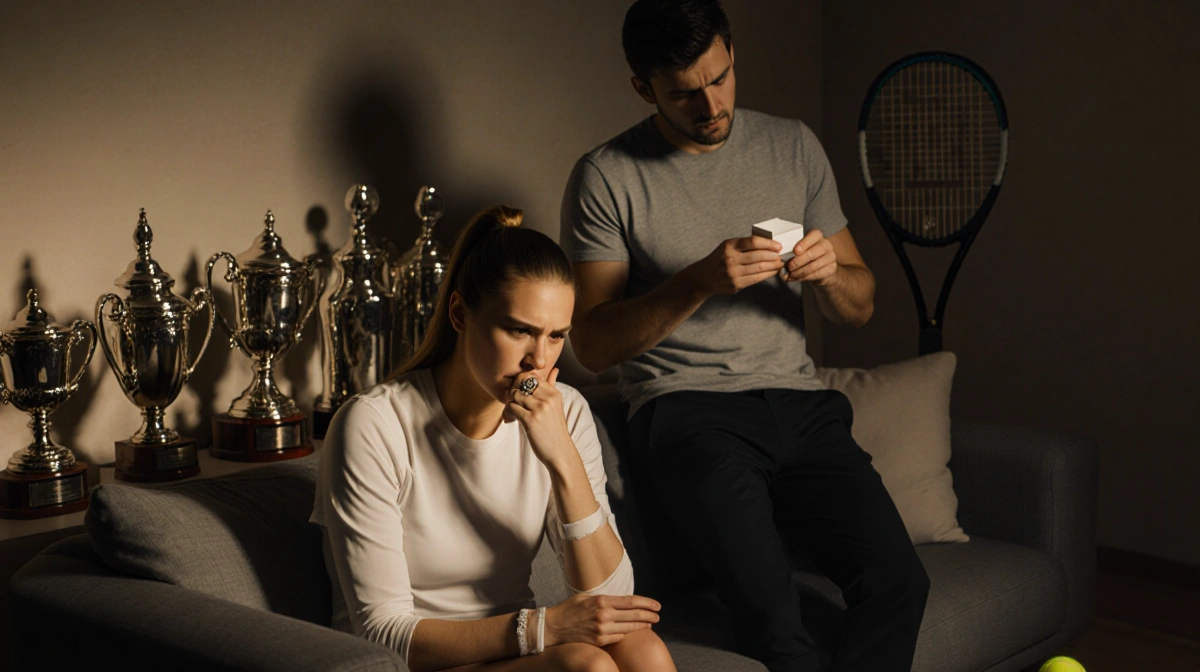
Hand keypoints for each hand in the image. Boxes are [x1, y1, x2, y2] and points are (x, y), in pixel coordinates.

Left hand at [504, 369, 574, 467]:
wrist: (560, 452)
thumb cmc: (555, 429)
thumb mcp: (556, 406)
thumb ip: (552, 386)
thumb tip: (554, 369)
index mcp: (554, 393)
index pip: (531, 376)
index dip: (520, 383)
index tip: (518, 394)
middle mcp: (548, 398)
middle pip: (521, 383)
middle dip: (513, 392)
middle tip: (513, 403)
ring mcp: (539, 408)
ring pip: (514, 395)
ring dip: (509, 404)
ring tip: (512, 414)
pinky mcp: (530, 420)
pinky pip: (511, 407)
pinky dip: (507, 413)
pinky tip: (511, 420)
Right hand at [544, 594, 661, 647]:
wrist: (553, 627)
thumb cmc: (569, 609)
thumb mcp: (586, 597)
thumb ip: (604, 598)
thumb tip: (621, 600)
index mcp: (601, 600)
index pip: (631, 601)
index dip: (647, 603)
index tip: (657, 605)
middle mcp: (603, 615)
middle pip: (634, 615)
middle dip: (649, 615)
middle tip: (658, 615)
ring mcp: (602, 630)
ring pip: (629, 628)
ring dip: (642, 626)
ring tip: (650, 624)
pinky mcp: (599, 641)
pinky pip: (619, 637)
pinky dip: (628, 634)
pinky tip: (633, 631)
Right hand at [684, 236, 784, 296]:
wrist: (704, 277)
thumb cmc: (718, 259)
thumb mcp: (727, 246)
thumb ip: (744, 244)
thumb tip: (768, 244)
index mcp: (729, 246)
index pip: (753, 242)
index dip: (769, 244)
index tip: (778, 246)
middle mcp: (730, 259)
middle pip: (759, 256)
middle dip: (774, 256)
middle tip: (781, 255)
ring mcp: (733, 273)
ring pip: (760, 268)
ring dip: (773, 266)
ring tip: (779, 263)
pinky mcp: (736, 284)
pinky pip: (756, 279)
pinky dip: (767, 274)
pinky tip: (772, 271)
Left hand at [781, 229, 838, 284]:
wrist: (823, 269)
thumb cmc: (808, 256)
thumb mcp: (802, 250)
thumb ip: (793, 252)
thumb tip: (781, 259)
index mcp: (818, 236)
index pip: (813, 235)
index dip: (804, 243)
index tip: (795, 251)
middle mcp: (826, 245)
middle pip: (812, 253)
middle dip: (798, 261)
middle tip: (789, 267)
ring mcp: (831, 257)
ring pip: (813, 266)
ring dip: (799, 272)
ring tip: (790, 275)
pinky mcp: (832, 269)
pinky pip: (816, 274)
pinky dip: (804, 277)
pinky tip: (797, 278)